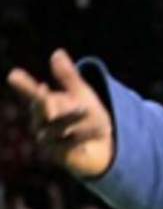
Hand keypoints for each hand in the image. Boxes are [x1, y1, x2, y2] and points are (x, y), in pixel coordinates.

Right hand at [6, 49, 114, 177]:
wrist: (102, 146)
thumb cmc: (88, 118)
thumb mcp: (81, 94)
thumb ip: (68, 77)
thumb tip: (57, 52)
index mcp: (44, 106)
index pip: (32, 94)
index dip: (24, 86)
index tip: (14, 76)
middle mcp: (41, 123)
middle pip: (39, 110)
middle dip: (40, 100)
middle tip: (42, 89)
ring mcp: (48, 141)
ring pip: (55, 128)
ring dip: (71, 118)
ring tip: (85, 108)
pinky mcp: (60, 156)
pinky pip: (69, 145)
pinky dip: (83, 136)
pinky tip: (97, 129)